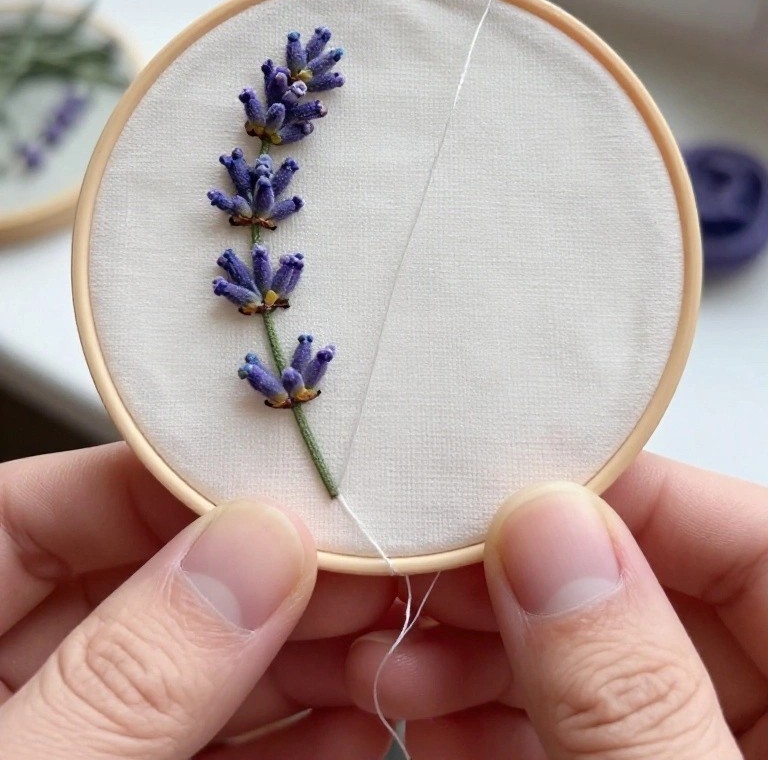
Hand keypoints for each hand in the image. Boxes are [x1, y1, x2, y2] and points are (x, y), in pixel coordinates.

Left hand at [0, 444, 394, 758]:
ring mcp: (64, 737)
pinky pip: (206, 751)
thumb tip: (258, 555)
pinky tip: (352, 722)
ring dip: (301, 663)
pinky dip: (284, 741)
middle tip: (371, 574)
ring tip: (386, 645)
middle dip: (270, 584)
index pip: (60, 506)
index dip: (180, 485)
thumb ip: (126, 680)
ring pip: (193, 671)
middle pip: (149, 585)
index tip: (293, 489)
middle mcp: (10, 668)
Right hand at [348, 454, 767, 757]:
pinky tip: (424, 715)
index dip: (627, 493)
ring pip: (597, 663)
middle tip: (421, 576)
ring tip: (391, 658)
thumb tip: (548, 531)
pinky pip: (577, 733)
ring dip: (483, 657)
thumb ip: (630, 693)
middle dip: (521, 585)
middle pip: (654, 594)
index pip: (749, 535)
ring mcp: (708, 749)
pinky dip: (495, 724)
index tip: (504, 484)